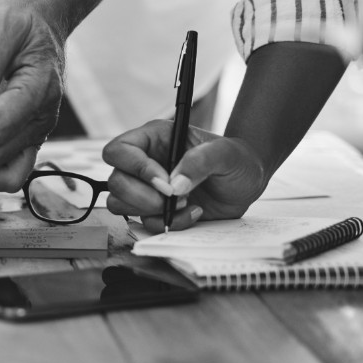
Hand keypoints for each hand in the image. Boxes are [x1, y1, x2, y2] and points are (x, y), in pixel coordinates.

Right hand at [102, 120, 268, 232]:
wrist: (246, 183)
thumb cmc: (236, 159)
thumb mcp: (226, 154)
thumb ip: (200, 161)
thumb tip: (174, 185)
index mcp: (154, 139)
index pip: (119, 150)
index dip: (135, 168)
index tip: (165, 183)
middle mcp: (144, 162)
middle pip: (116, 181)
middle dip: (143, 196)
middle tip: (174, 198)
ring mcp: (146, 188)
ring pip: (120, 204)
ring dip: (151, 211)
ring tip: (185, 203)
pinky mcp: (154, 209)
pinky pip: (145, 223)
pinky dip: (168, 224)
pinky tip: (192, 213)